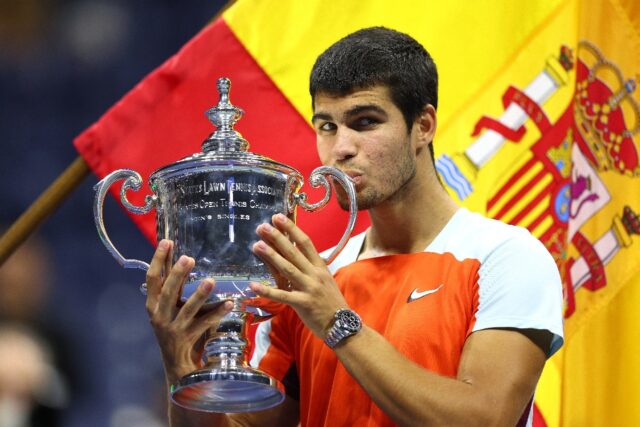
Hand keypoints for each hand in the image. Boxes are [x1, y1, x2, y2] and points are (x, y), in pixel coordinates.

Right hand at [145, 240, 232, 383]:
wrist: (176, 363)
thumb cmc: (174, 327)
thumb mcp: (168, 307)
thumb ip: (173, 286)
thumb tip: (181, 257)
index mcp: (152, 305)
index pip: (152, 279)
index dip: (157, 260)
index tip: (166, 242)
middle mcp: (160, 316)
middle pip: (168, 292)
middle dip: (178, 274)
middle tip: (189, 258)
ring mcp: (174, 328)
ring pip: (188, 309)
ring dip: (199, 294)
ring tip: (211, 281)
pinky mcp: (188, 338)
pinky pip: (205, 323)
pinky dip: (217, 312)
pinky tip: (229, 303)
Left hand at [250, 214, 348, 338]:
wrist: (341, 325)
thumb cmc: (331, 302)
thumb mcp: (326, 280)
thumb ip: (312, 267)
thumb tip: (296, 253)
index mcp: (320, 267)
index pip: (305, 243)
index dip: (291, 229)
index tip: (278, 218)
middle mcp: (315, 275)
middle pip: (294, 252)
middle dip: (277, 238)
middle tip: (262, 226)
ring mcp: (309, 288)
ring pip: (287, 269)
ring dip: (271, 256)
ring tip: (257, 245)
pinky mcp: (302, 304)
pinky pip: (282, 295)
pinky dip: (267, 290)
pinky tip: (253, 285)